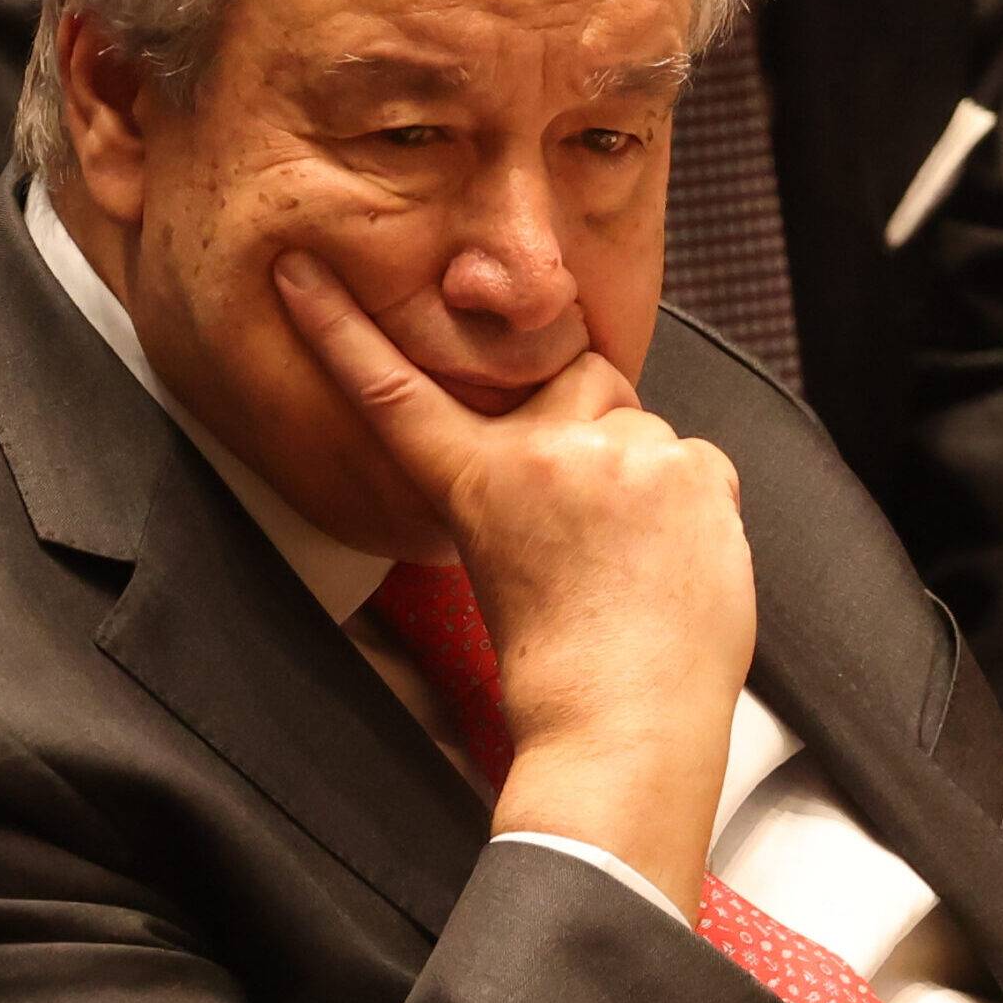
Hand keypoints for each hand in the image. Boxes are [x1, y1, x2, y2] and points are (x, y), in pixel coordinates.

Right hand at [275, 251, 753, 915]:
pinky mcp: (694, 469)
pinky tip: (674, 567)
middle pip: (579, 376)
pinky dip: (695, 505)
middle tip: (596, 515)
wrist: (627, 729)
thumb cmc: (561, 674)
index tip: (302, 272)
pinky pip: (699, 462)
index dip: (341, 330)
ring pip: (644, 429)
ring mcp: (624, 457)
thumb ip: (524, 491)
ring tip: (636, 563)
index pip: (395, 393)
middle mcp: (548, 452)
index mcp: (479, 482)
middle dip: (592, 420)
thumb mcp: (501, 569)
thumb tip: (573, 455)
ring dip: (646, 475)